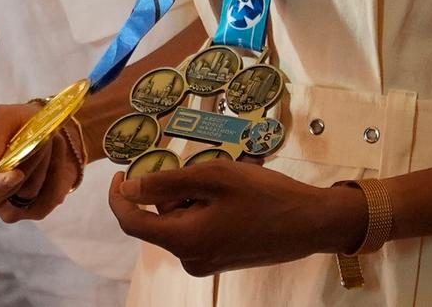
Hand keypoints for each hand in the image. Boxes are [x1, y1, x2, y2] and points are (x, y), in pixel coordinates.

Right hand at [0, 101, 85, 223]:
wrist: (49, 130)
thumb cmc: (17, 123)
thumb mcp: (3, 117)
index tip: (16, 173)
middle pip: (0, 198)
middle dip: (25, 169)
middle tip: (41, 144)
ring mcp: (8, 209)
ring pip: (27, 195)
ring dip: (42, 165)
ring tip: (46, 143)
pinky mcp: (35, 211)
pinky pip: (48, 198)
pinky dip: (56, 173)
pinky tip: (55, 156)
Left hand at [109, 158, 367, 276]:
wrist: (312, 223)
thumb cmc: (266, 196)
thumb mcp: (215, 177)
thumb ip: (167, 181)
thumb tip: (128, 189)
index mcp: (184, 240)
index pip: (132, 223)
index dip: (119, 197)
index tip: (120, 173)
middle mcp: (190, 259)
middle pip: (160, 219)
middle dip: (173, 190)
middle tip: (205, 169)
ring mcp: (207, 262)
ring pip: (181, 221)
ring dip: (193, 197)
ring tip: (228, 182)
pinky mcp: (221, 259)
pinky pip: (198, 230)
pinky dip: (206, 209)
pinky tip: (235, 197)